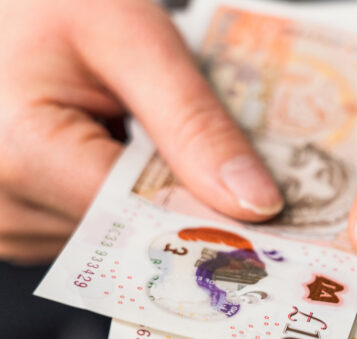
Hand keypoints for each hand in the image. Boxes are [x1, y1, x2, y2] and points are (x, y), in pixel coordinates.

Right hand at [0, 0, 281, 263]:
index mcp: (21, 152)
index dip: (214, 215)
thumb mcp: (134, 40)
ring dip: (158, 198)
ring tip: (162, 148)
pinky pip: (100, 229)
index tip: (270, 215)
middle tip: (230, 174)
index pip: (146, 216)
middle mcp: (4, 203)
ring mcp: (11, 220)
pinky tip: (135, 161)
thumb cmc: (54, 4)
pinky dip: (130, 199)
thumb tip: (253, 203)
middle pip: (135, 233)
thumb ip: (194, 123)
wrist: (12, 8)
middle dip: (190, 204)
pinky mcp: (26, 218)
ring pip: (122, 237)